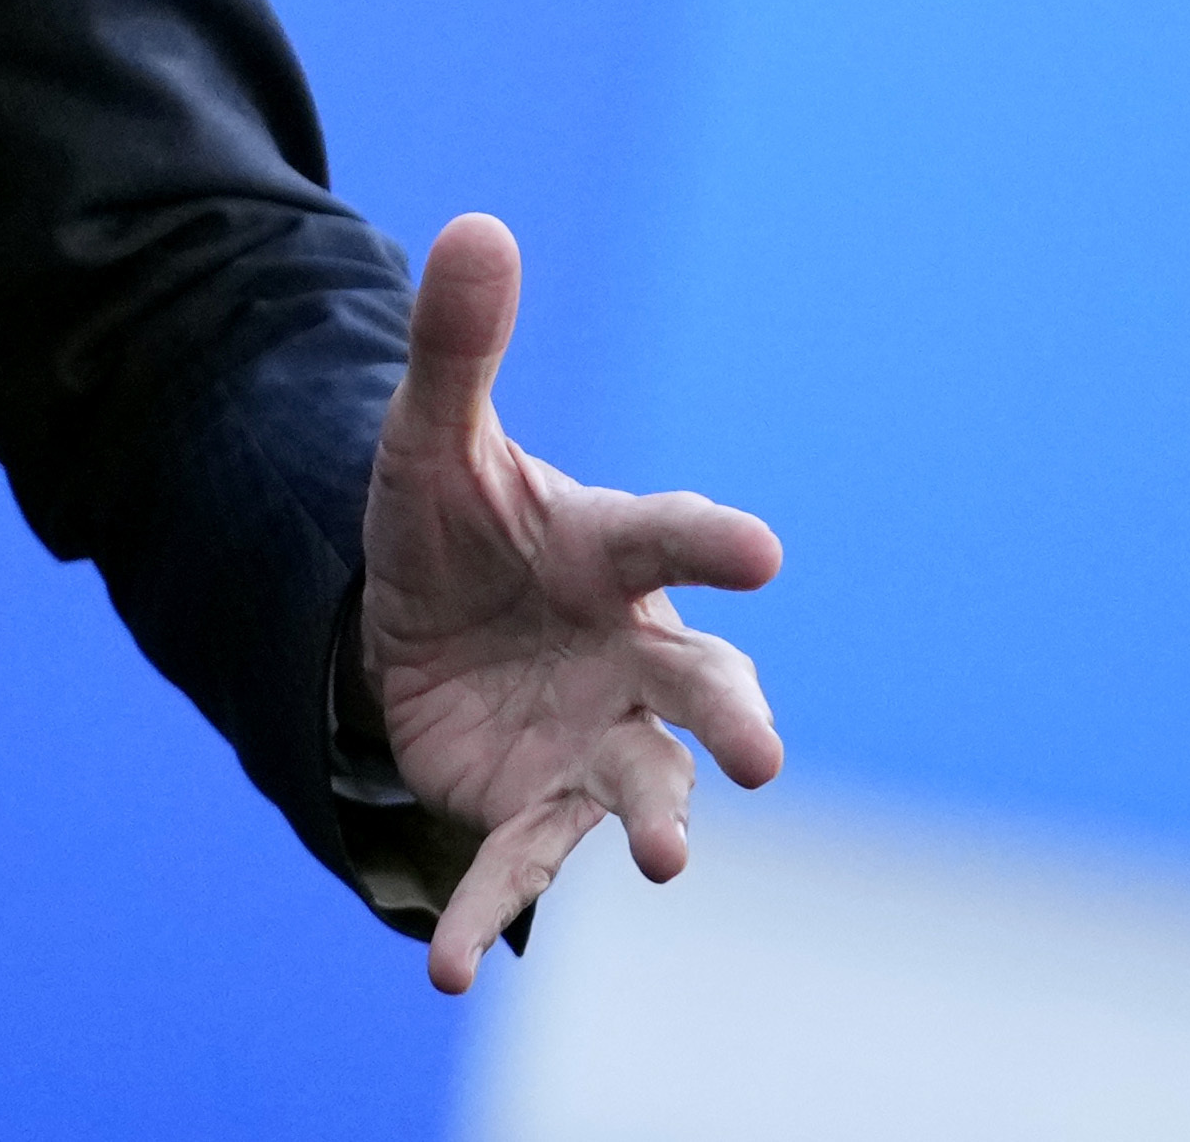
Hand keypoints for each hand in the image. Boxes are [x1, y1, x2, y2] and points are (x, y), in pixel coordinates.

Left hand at [360, 212, 784, 991]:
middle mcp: (630, 652)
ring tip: (662, 859)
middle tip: (764, 757)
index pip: (672, 538)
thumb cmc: (458, 525)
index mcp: (612, 553)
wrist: (424, 629)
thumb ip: (459, 347)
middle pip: (698, 685)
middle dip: (734, 719)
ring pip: (644, 783)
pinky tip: (444, 966)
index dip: (715, 542)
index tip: (765, 550)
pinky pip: (523, 864)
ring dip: (655, 821)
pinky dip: (491, 914)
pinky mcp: (538, 805)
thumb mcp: (432, 440)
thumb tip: (475, 224)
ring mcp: (594, 737)